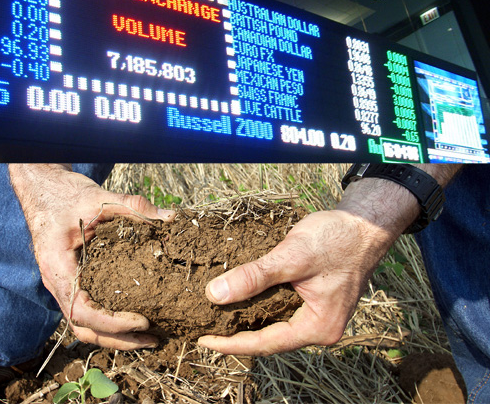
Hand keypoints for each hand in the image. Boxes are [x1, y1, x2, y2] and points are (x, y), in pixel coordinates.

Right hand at [9, 164, 174, 349]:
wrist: (42, 187)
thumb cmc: (63, 194)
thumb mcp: (98, 198)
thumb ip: (133, 208)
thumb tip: (170, 219)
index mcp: (57, 266)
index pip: (81, 311)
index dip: (112, 323)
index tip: (142, 321)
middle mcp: (56, 281)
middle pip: (83, 327)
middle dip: (117, 339)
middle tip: (152, 340)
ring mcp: (63, 282)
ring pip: (84, 322)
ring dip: (114, 334)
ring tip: (148, 336)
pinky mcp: (72, 278)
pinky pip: (88, 306)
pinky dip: (109, 318)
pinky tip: (133, 314)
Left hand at [198, 173, 428, 355]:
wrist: (364, 223)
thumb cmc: (335, 239)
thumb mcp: (291, 257)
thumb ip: (254, 277)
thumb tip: (214, 295)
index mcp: (318, 327)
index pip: (267, 343)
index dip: (232, 344)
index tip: (204, 340)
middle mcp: (319, 327)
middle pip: (270, 338)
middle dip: (237, 335)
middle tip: (203, 328)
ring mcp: (318, 314)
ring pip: (275, 323)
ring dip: (247, 319)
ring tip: (216, 315)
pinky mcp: (313, 299)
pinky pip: (281, 308)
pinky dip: (259, 303)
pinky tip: (241, 295)